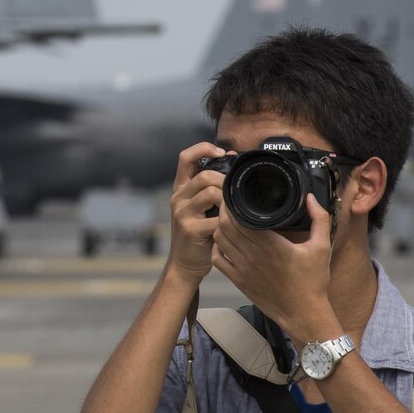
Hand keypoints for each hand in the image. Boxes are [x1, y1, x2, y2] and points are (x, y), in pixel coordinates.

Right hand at [164, 143, 227, 284]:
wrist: (184, 264)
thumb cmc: (198, 234)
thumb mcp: (199, 207)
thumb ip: (210, 187)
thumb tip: (231, 158)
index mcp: (180, 189)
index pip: (185, 157)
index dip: (203, 148)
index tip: (221, 151)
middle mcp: (178, 198)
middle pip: (205, 176)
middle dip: (225, 181)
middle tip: (235, 193)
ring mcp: (182, 213)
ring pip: (211, 193)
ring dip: (228, 200)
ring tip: (234, 210)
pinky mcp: (190, 229)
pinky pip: (216, 218)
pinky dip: (228, 221)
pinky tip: (232, 227)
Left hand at [212, 194, 337, 339]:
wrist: (303, 314)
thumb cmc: (313, 281)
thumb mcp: (322, 248)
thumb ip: (319, 219)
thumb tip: (309, 197)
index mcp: (270, 244)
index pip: (240, 217)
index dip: (233, 203)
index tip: (236, 194)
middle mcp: (252, 254)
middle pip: (225, 225)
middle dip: (224, 211)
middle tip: (230, 202)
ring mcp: (242, 268)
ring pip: (219, 240)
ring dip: (220, 227)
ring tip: (226, 218)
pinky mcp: (238, 280)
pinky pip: (217, 259)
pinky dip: (217, 247)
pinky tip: (224, 241)